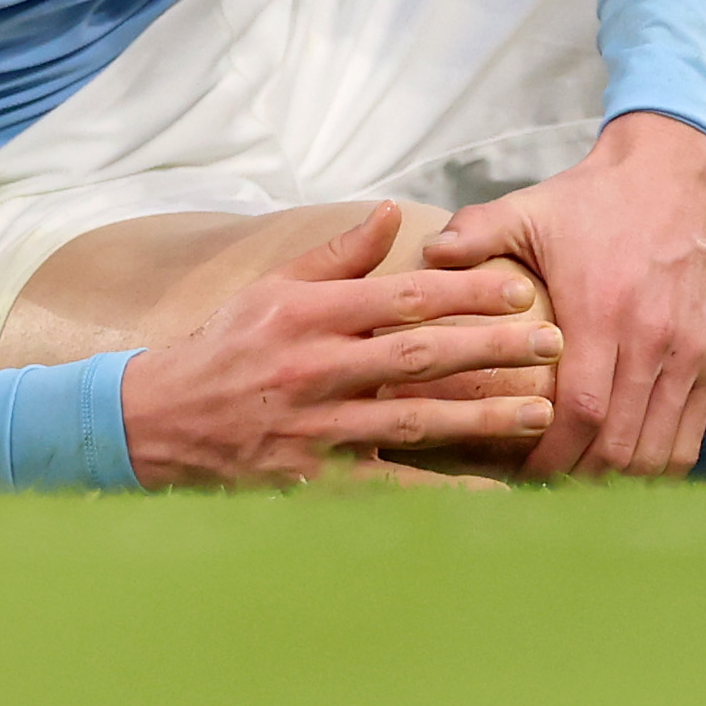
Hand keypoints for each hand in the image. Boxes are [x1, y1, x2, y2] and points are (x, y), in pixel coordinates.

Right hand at [118, 203, 565, 487]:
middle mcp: (317, 369)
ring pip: (414, 420)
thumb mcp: (271, 288)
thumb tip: (391, 212)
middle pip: (420, 356)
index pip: (403, 297)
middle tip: (552, 343)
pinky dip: (443, 492)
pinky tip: (493, 493)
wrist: (153, 424)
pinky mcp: (314, 480)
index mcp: (310, 314)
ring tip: (540, 410)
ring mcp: (317, 429)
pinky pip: (391, 488)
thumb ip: (337, 256)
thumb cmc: (223, 347)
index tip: (520, 288)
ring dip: (481, 415)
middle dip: (491, 348)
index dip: (466, 292)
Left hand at [425, 112, 705, 478]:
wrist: (672, 177)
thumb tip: (425, 257)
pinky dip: (661, 467)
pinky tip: (628, 477)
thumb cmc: (591, 201)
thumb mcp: (527, 208)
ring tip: (581, 494)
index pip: (579, 411)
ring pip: (657, 448)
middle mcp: (650, 337)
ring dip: (619, 483)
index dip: (550, 457)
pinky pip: (691, 433)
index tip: (521, 479)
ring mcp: (686, 351)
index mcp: (601, 309)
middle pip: (618, 443)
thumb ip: (474, 233)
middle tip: (543, 499)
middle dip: (579, 482)